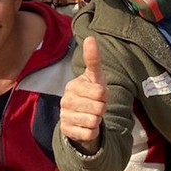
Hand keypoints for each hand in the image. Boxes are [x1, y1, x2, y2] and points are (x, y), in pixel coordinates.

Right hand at [60, 36, 106, 152]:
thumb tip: (90, 37)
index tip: (99, 95)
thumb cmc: (90, 95)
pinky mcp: (66, 130)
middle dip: (102, 109)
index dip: (105, 95)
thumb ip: (93, 59)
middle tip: (95, 107)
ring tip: (91, 116)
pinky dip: (92, 132)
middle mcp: (65, 100)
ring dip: (97, 121)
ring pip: (94, 121)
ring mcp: (64, 115)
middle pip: (99, 108)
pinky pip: (89, 134)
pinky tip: (86, 127)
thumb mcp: (95, 77)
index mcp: (73, 86)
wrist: (80, 118)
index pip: (100, 92)